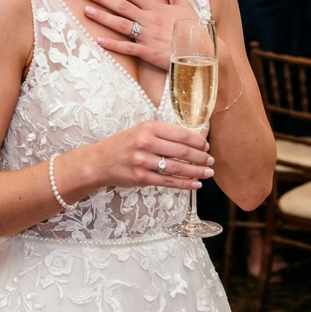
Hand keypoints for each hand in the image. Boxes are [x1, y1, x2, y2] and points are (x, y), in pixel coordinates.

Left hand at [82, 0, 194, 71]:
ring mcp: (149, 36)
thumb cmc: (192, 27)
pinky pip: (128, 48)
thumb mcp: (183, 4)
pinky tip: (99, 40)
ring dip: (103, 18)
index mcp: (156, 7)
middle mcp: (150, 20)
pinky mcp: (149, 52)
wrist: (202, 51)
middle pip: (122, 6)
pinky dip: (114, 45)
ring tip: (86, 11)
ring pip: (122, 25)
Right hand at [87, 120, 213, 191]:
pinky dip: (185, 184)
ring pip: (178, 168)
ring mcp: (143, 161)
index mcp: (149, 127)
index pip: (181, 134)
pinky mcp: (141, 178)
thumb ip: (163, 134)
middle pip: (182, 152)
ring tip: (208, 173)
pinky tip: (195, 184)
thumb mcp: (141, 131)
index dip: (198, 141)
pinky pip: (168, 182)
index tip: (207, 145)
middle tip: (211, 160)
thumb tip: (193, 141)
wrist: (99, 161)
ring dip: (197, 171)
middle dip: (201, 157)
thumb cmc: (123, 145)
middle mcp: (146, 143)